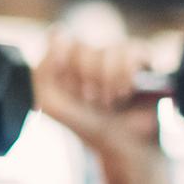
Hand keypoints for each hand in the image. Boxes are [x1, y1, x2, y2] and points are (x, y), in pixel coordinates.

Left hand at [33, 31, 159, 161]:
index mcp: (67, 62)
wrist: (123, 146)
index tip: (63, 76)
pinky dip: (125, 74)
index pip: (58, 37)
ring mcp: (116, 55)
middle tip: (90, 99)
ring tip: (109, 102)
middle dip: (84, 76)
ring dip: (106, 79)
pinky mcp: (141, 58)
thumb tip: (57, 39)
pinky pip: (131, 51)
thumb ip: (42, 74)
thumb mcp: (54, 106)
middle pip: (81, 44)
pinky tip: (125, 93)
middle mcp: (91, 55)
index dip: (59, 54)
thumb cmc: (90, 127)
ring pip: (108, 49)